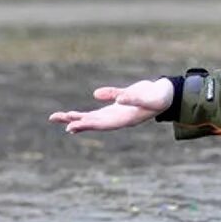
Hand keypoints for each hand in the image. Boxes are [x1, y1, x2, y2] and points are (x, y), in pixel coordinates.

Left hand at [48, 78, 173, 133]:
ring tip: (56, 118)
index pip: (101, 123)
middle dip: (73, 120)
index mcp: (124, 119)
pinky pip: (96, 113)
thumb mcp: (147, 97)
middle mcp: (117, 119)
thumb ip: (131, 97)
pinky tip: (72, 116)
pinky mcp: (115, 108)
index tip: (71, 126)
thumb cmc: (159, 97)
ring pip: (91, 118)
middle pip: (92, 122)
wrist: (166, 96)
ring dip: (75, 118)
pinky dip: (84, 115)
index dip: (86, 124)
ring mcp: (115, 115)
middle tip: (54, 118)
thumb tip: (116, 99)